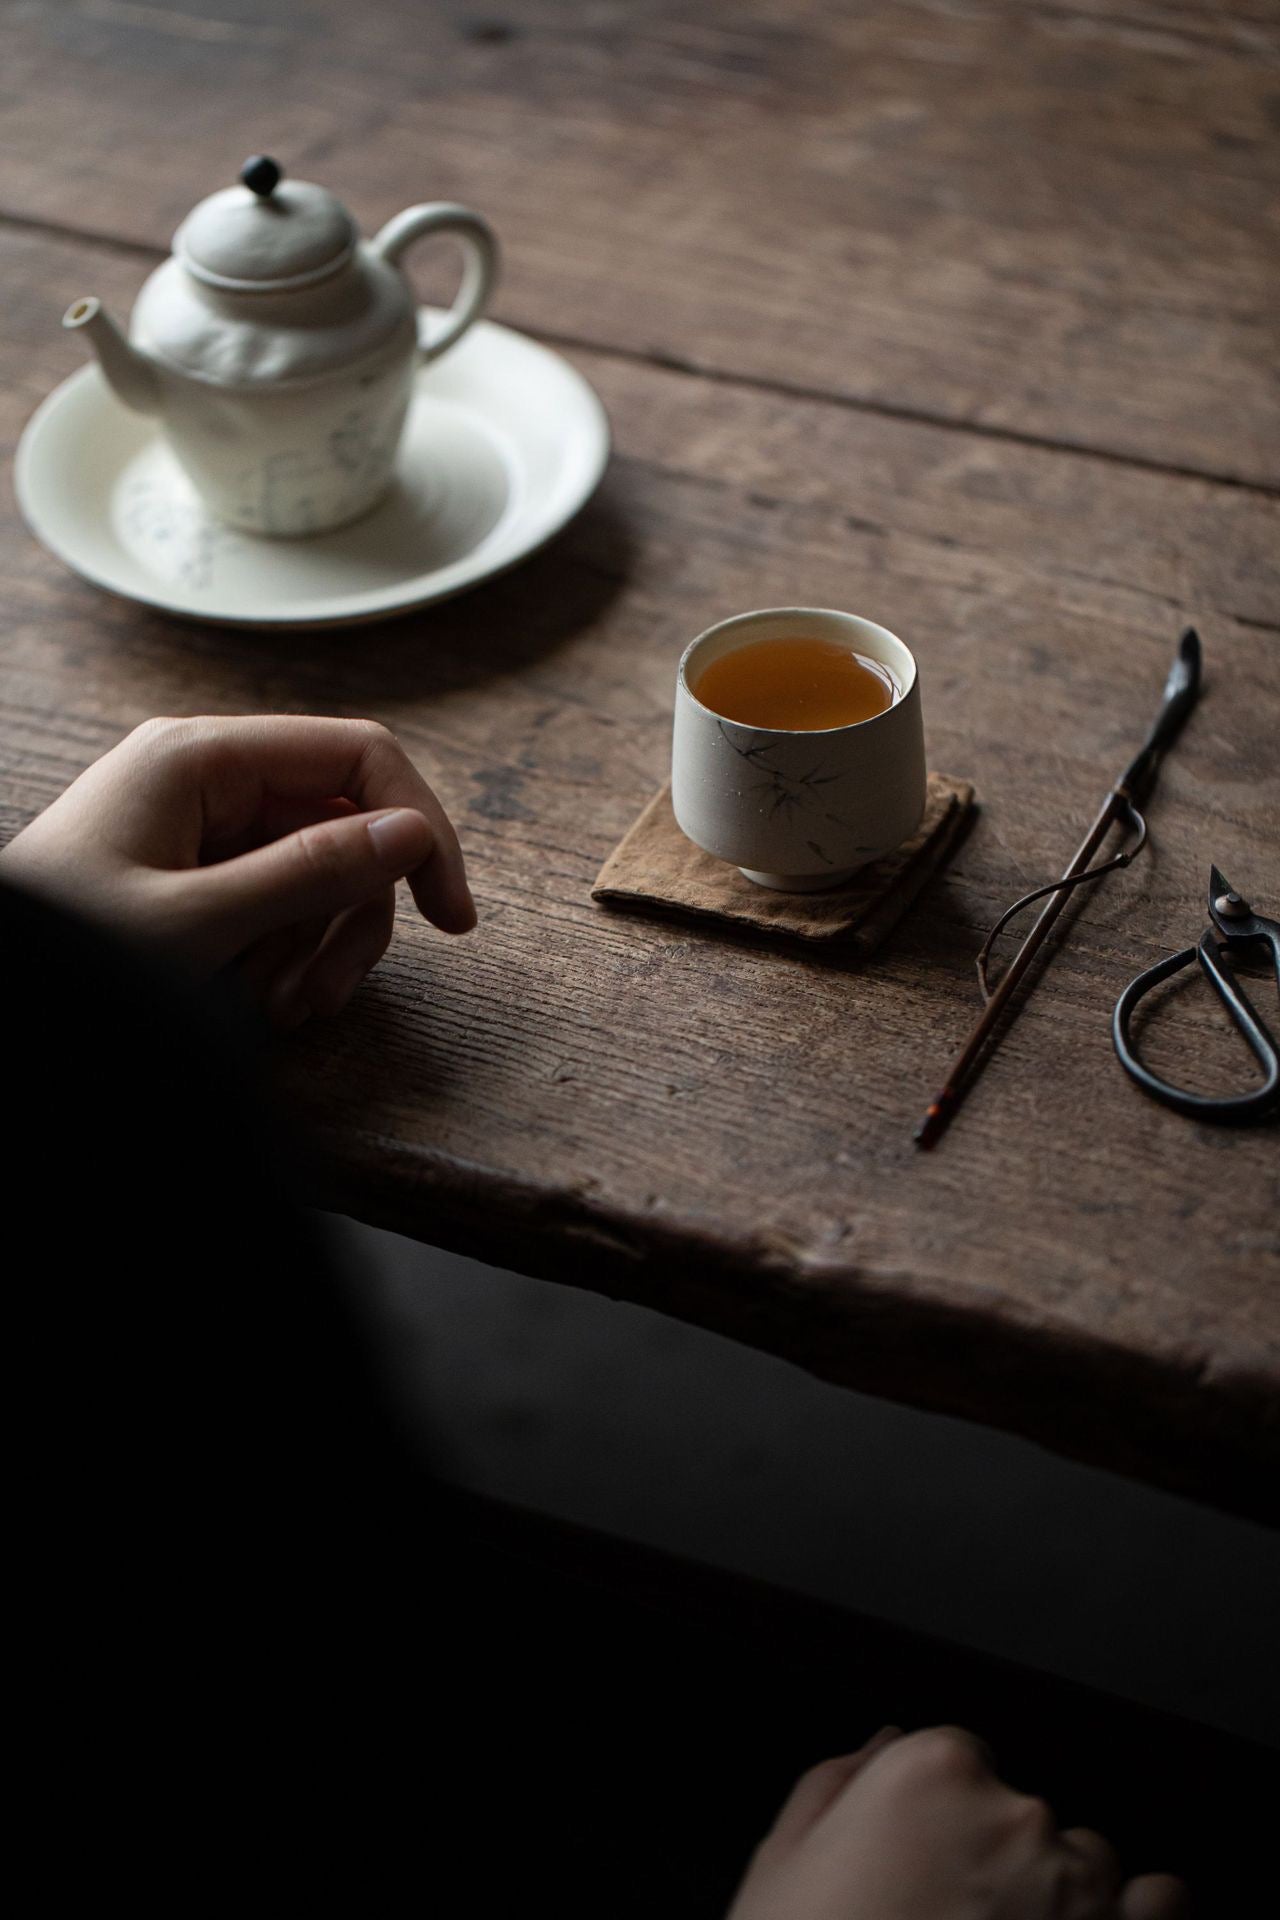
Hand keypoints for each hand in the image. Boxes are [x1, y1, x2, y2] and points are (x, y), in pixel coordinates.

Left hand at [0, 714, 475, 1025]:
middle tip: (331, 996)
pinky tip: (261, 1005)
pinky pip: (278, 901)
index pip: (357, 757)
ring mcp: (201, 824)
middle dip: (351, 918)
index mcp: (200, 757)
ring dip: (318, 949)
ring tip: (284, 1013)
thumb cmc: (68, 959)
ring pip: (319, 872)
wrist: (2, 1003)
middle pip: (344, 825)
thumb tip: (412, 834)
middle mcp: (207, 778)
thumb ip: (310, 873)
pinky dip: (285, 956)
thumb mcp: (198, 923)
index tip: (449, 915)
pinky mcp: (195, 871)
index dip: (419, 827)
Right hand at [728, 1726, 1187, 1919]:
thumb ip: (835, 1781)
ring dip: (1056, 1892)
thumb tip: (879, 1743)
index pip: (956, 1756)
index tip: (921, 1859)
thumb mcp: (784, 1861)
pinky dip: (1135, 1914)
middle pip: (1019, 1810)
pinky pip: (1160, 1903)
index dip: (933, 1814)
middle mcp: (1015, 1815)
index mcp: (930, 1772)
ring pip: (1085, 1860)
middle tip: (947, 1917)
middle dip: (991, 1856)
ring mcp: (1077, 1888)